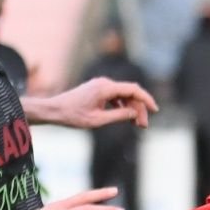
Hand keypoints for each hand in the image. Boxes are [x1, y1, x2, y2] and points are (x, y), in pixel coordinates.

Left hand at [34, 77, 154, 129]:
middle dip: (139, 108)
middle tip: (143, 126)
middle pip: (130, 93)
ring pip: (124, 95)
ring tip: (136, 124)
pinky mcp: (97, 90)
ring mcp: (101, 85)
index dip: (146, 99)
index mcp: (105, 88)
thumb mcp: (98, 120)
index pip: (133, 89)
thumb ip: (118, 115)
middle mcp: (104, 83)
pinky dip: (123, 105)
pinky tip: (125, 117)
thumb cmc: (73, 116)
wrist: (54, 110)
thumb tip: (134, 113)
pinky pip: (116, 96)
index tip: (155, 110)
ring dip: (132, 108)